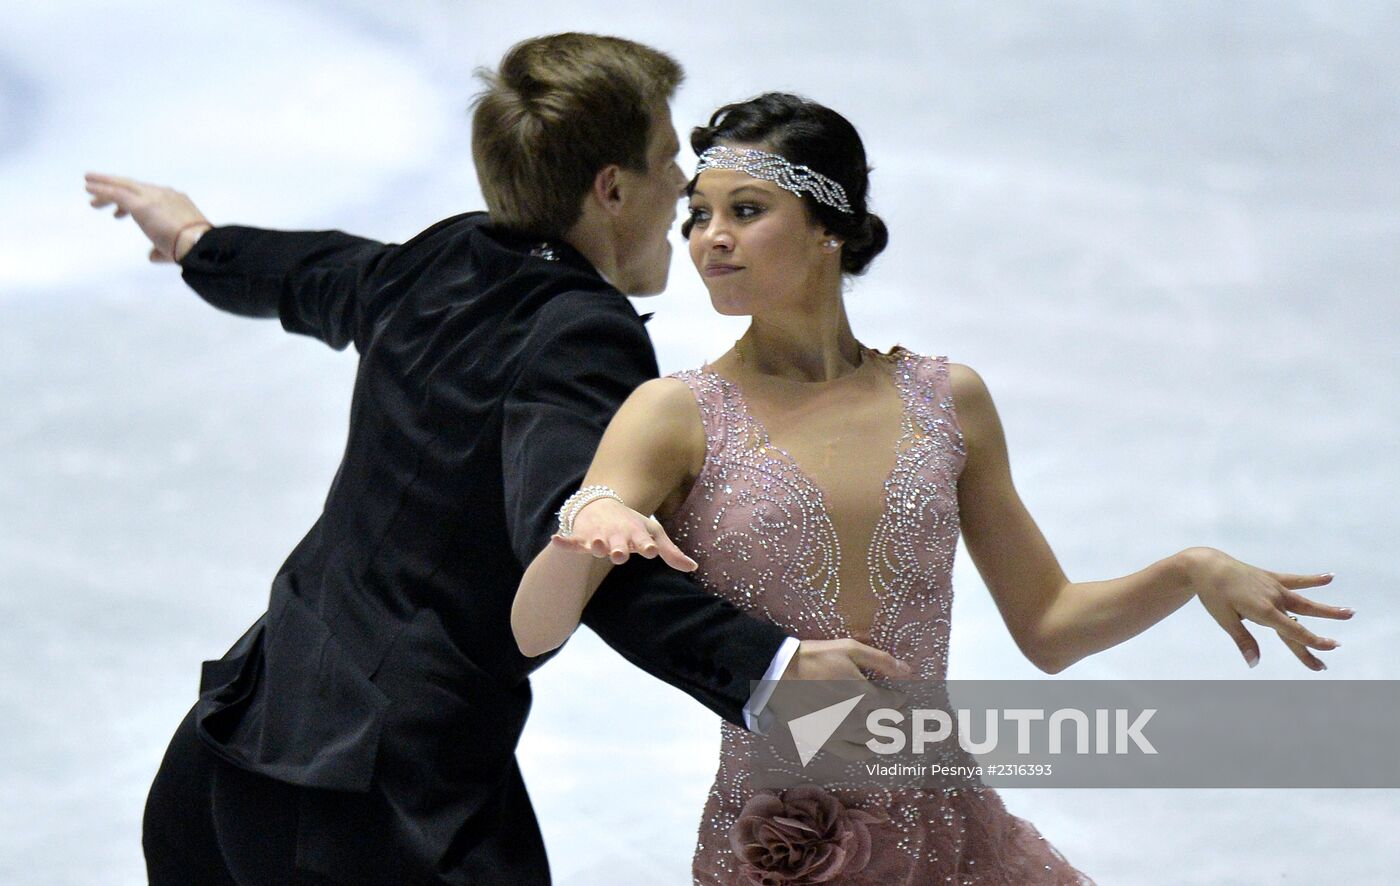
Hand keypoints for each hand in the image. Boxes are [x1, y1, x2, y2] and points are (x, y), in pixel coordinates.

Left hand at [84, 172, 211, 262]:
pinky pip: (116, 193)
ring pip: (123, 186)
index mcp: (176, 202)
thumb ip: (160, 250)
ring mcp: (152, 197)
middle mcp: (163, 194)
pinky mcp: (140, 204)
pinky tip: (89, 188)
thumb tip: (151, 255)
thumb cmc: (193, 248)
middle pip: (134, 187)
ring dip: (104, 185)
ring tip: (88, 185)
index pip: (150, 197)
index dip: (132, 204)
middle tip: (96, 189)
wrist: (199, 244)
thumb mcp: (176, 247)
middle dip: (115, 186)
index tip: (118, 213)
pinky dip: (101, 189)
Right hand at [550, 497, 697, 571]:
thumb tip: (694, 568)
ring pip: (596, 542)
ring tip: (594, 546)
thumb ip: (671, 553)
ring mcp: (598, 535)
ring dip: (595, 544)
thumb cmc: (632, 525)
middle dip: (619, 549)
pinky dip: (564, 541)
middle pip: (618, 545)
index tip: (650, 550)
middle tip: (619, 554)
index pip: (643, 541)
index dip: (647, 546)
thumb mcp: (653, 534)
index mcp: (636, 534)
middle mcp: (617, 534)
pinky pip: (571, 541)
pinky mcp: (581, 537)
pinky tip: (556, 539)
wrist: (602, 504)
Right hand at [764, 639, 912, 761]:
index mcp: (866, 695)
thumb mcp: (849, 650)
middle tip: (895, 712)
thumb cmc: (814, 658)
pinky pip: (852, 753)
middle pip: (884, 722)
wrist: (778, 676)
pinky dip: (865, 753)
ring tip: (886, 729)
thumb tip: (908, 670)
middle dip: (892, 716)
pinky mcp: (826, 740)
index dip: (899, 699)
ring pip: (871, 738)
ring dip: (882, 733)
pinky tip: (870, 749)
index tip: (900, 696)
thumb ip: (881, 660)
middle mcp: (858, 718)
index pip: (892, 703)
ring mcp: (842, 732)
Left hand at [1184, 546, 1351, 670]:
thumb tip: (1254, 664)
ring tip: (1350, 613)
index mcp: (1263, 611)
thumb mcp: (1225, 619)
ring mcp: (1274, 587)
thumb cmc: (1213, 595)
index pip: (1293, 631)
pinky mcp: (1271, 577)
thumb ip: (1243, 641)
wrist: (1206, 566)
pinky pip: (1295, 579)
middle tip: (1337, 647)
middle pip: (1301, 621)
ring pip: (1305, 600)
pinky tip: (1330, 578)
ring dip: (1327, 609)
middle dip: (1317, 638)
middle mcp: (1274, 599)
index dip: (1312, 642)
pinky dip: (1312, 579)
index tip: (1330, 649)